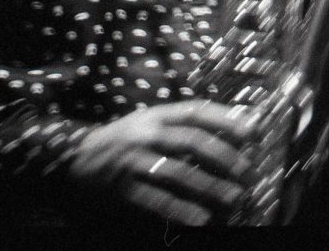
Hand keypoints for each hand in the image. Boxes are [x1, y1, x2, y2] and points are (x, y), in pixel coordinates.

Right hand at [68, 99, 254, 225]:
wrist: (78, 155)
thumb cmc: (125, 136)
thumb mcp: (151, 120)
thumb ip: (182, 124)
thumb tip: (227, 127)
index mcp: (156, 113)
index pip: (195, 110)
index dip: (224, 118)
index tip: (251, 130)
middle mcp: (147, 132)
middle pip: (192, 140)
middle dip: (224, 156)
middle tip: (247, 171)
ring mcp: (135, 159)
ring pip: (178, 172)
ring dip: (210, 186)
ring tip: (233, 197)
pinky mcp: (125, 186)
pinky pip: (157, 199)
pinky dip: (181, 210)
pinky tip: (201, 218)